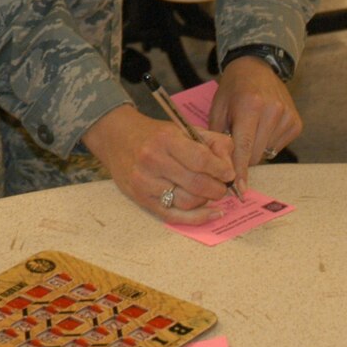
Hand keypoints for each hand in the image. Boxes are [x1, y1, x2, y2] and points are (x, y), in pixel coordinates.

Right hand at [82, 103, 233, 224]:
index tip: (229, 174)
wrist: (115, 137)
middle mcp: (154, 161)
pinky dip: (196, 218)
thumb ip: (210, 143)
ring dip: (206, 201)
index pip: (201, 160)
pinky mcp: (141, 198)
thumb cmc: (153, 134)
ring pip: (188, 201)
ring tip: (209, 193)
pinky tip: (211, 213)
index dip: (221, 170)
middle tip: (222, 186)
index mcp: (166, 140)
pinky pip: (173, 215)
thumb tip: (230, 166)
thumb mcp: (182, 129)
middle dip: (217, 189)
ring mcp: (145, 182)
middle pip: (197, 184)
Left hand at [208, 57, 300, 190]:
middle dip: (242, 156)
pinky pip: (277, 147)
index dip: (239, 171)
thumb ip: (218, 136)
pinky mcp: (296, 123)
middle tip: (234, 144)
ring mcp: (287, 117)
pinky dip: (266, 143)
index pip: (243, 147)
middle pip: (255, 154)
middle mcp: (273, 111)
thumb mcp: (217, 107)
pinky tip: (262, 127)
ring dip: (255, 148)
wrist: (257, 66)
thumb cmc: (233, 88)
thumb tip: (220, 167)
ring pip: (266, 153)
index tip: (238, 190)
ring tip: (249, 128)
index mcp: (251, 105)